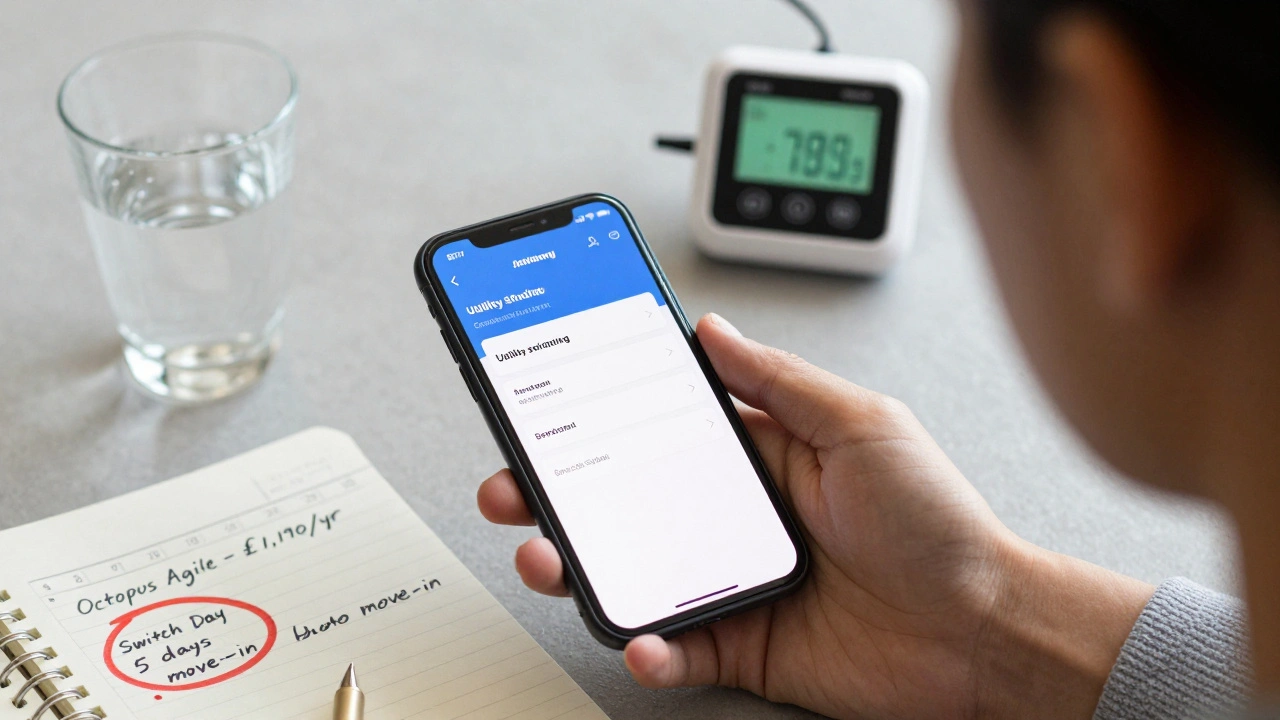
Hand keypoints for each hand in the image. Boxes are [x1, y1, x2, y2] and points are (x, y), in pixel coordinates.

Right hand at [478, 314, 1152, 718]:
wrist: (984, 633)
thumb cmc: (938, 525)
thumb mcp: (862, 426)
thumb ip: (780, 382)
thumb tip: (713, 332)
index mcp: (761, 454)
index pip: (660, 426)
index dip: (599, 414)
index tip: (546, 398)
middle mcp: (735, 516)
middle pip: (625, 500)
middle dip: (558, 491)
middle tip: (514, 483)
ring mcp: (732, 580)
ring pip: (633, 571)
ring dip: (578, 566)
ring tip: (547, 555)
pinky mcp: (741, 643)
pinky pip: (676, 648)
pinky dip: (648, 649)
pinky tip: (640, 638)